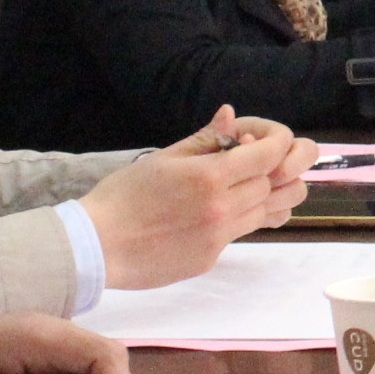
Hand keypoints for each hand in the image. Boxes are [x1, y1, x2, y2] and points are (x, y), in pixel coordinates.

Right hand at [79, 110, 306, 288]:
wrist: (97, 246)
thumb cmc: (124, 195)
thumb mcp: (163, 158)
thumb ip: (205, 138)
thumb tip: (231, 114)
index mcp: (210, 177)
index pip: (269, 155)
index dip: (277, 143)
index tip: (269, 141)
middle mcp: (222, 208)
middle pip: (271, 184)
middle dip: (266, 170)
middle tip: (248, 163)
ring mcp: (218, 237)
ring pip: (265, 212)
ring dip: (260, 197)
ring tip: (241, 188)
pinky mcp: (211, 259)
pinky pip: (240, 234)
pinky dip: (237, 220)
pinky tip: (214, 214)